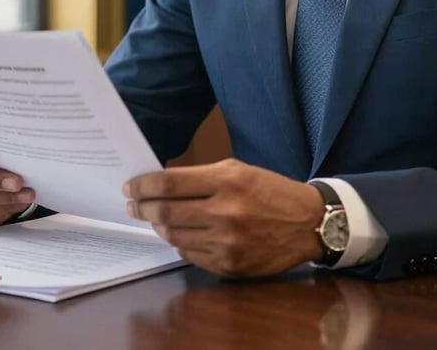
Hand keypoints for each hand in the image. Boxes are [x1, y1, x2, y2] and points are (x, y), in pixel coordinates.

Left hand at [123, 158, 324, 276]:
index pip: (169, 184)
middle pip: (165, 212)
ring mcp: (226, 242)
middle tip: (133, 204)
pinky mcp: (229, 266)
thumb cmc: (269, 190)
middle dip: (142, 207)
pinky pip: (190, 254)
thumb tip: (161, 185)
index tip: (130, 187)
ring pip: (173, 235)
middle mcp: (225, 212)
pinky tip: (181, 233)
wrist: (307, 222)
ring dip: (159, 226)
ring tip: (155, 218)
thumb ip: (200, 176)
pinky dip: (180, 242)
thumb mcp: (238, 170)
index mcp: (227, 181)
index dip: (143, 186)